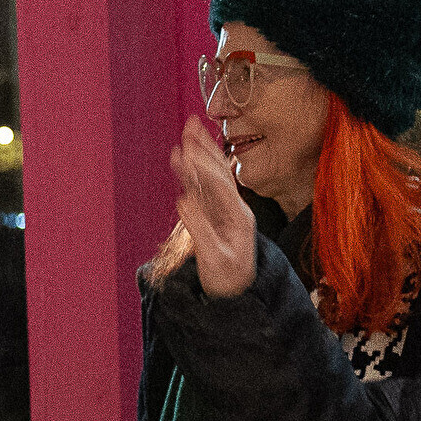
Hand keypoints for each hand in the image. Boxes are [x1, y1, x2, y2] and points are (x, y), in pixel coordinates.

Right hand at [172, 115, 258, 297]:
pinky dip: (191, 172)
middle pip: (219, 172)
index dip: (203, 168)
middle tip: (190, 123)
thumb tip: (182, 201)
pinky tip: (181, 158)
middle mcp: (234, 209)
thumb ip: (200, 230)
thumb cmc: (228, 282)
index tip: (187, 152)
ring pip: (210, 177)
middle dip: (204, 148)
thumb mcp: (214, 260)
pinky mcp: (213, 216)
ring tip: (187, 131)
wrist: (237, 298)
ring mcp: (224, 211)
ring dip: (198, 154)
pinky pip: (201, 190)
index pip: (221, 185)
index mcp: (240, 217)